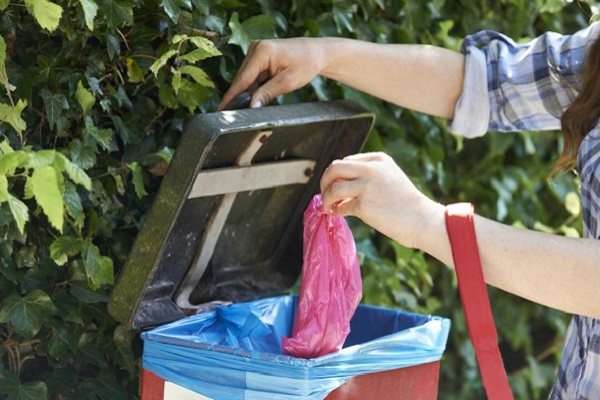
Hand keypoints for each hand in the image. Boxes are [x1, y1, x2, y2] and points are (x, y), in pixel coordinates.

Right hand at [218, 38, 326, 109]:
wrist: (317, 52)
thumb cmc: (306, 64)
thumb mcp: (288, 82)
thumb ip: (267, 93)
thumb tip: (251, 106)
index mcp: (262, 52)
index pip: (242, 79)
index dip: (231, 97)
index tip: (221, 110)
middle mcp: (255, 48)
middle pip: (241, 78)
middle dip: (237, 97)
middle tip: (230, 116)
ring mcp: (255, 50)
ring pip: (245, 77)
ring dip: (245, 92)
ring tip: (240, 110)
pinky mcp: (258, 55)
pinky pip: (251, 74)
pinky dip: (252, 86)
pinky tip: (252, 98)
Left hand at [320, 152, 442, 248]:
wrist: (421, 219)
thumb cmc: (404, 202)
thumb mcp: (389, 176)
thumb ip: (367, 173)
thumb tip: (338, 181)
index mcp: (378, 159)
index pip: (346, 161)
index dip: (336, 174)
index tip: (334, 185)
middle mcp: (371, 169)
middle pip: (334, 168)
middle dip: (324, 182)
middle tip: (325, 193)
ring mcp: (367, 186)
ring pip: (333, 188)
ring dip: (326, 198)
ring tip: (329, 206)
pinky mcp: (363, 205)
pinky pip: (340, 206)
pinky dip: (336, 210)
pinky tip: (339, 213)